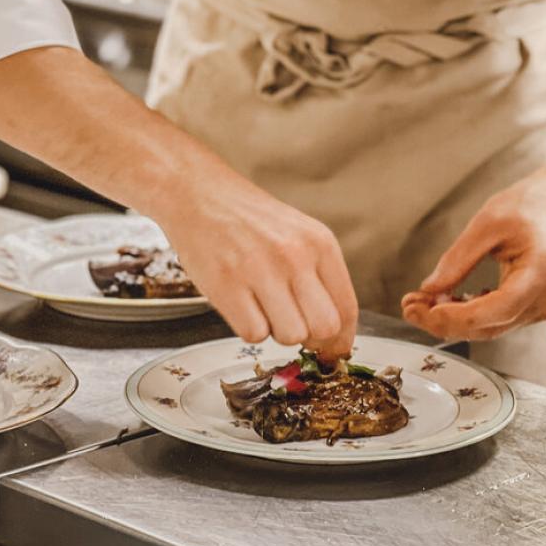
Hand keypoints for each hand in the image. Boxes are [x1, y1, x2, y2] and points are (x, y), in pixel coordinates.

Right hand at [156, 166, 357, 359]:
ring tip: (263, 306)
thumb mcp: (298, 236)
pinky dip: (248, 328)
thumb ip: (320, 279)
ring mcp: (260, 270)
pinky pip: (253, 334)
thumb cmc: (250, 221)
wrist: (198, 194)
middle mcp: (295, 256)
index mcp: (320, 243)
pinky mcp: (226, 285)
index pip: (347, 308)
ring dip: (277, 332)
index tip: (333, 351)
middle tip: (293, 325)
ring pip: (290, 336)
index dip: (341, 339)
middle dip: (311, 338)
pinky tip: (242, 304)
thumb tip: (335, 337)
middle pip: (324, 328)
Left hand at [402, 169, 545, 340]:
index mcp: (541, 272)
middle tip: (409, 306)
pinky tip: (445, 301)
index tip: (423, 310)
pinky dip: (468, 315)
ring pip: (490, 327)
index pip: (496, 309)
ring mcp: (542, 307)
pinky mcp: (532, 308)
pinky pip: (496, 320)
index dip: (456, 316)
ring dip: (452, 320)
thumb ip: (458, 259)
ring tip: (420, 302)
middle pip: (489, 326)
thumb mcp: (487, 221)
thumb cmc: (532, 206)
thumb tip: (430, 289)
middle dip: (444, 321)